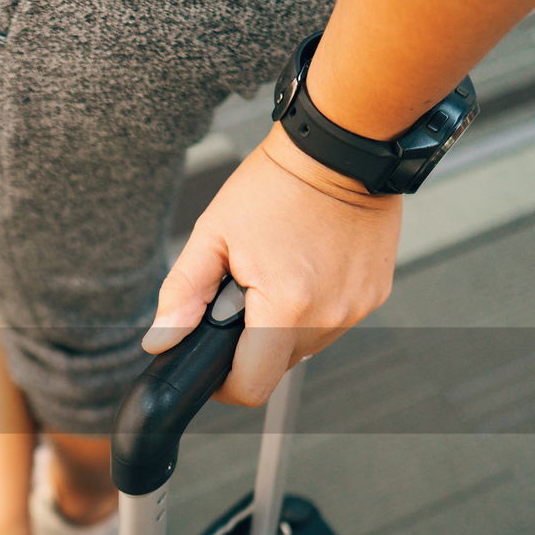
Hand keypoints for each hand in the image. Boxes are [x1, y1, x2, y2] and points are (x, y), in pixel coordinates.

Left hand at [141, 122, 402, 405]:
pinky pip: (330, 323)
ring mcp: (356, 308)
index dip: (222, 384)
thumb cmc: (279, 184)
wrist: (342, 147)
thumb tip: (160, 340)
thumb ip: (182, 293)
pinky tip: (303, 268)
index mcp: (287, 307)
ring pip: (303, 347)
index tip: (210, 365)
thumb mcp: (213, 235)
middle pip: (276, 367)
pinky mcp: (374, 296)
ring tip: (274, 273)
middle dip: (249, 344)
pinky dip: (310, 308)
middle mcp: (329, 317)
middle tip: (241, 294)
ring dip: (281, 325)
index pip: (251, 387)